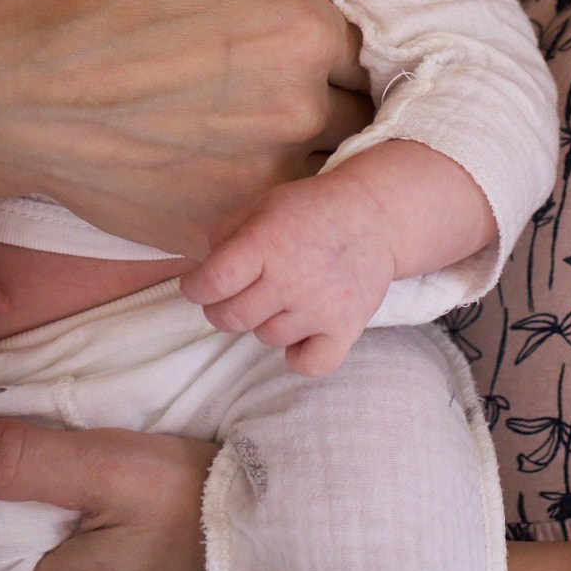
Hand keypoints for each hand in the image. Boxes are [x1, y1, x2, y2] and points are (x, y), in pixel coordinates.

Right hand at [0, 0, 398, 254]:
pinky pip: (277, 230)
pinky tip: (220, 175)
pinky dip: (266, 212)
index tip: (309, 42)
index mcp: (305, 28)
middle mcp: (297, 109)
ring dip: (310, 161)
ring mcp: (259, 182)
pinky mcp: (218, 233)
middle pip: (363, 116)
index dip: (347, 45)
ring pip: (328, 178)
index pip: (376, 48)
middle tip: (276, 90)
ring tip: (253, 135)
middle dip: (338, 103)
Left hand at [180, 178, 390, 376]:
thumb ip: (226, 234)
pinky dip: (298, 356)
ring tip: (282, 298)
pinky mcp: (346, 329)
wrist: (375, 216)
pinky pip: (308, 364)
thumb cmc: (311, 209)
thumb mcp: (262, 205)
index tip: (198, 284)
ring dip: (264, 322)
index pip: (212, 282)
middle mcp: (291, 279)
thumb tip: (203, 269)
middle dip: (220, 309)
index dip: (195, 288)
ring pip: (266, 338)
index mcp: (266, 243)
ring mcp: (320, 308)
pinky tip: (301, 333)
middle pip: (231, 318)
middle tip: (234, 295)